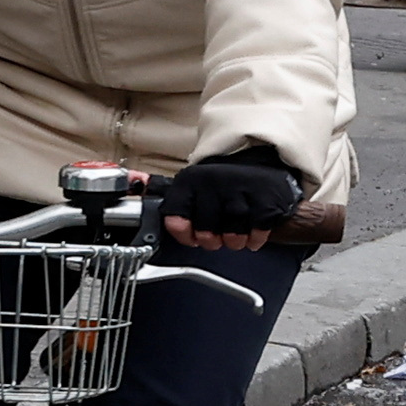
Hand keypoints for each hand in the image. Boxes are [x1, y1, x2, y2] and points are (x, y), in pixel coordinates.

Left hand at [156, 147, 306, 248]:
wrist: (261, 164)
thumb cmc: (223, 185)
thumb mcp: (193, 188)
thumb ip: (173, 198)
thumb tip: (140, 182)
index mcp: (190, 181)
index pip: (175, 215)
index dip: (183, 234)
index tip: (191, 237)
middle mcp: (213, 181)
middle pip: (206, 229)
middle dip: (211, 241)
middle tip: (216, 240)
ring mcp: (241, 188)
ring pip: (232, 231)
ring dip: (233, 241)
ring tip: (234, 238)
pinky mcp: (266, 197)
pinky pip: (258, 228)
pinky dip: (255, 237)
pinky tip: (252, 235)